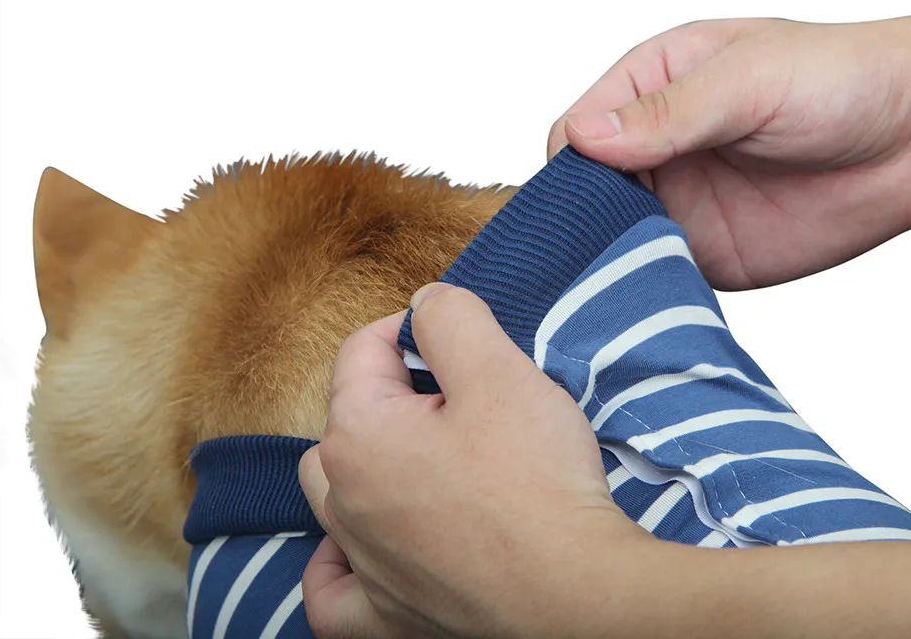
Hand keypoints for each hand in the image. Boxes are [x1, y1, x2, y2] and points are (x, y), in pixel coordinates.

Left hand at [297, 283, 640, 638]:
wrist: (576, 593)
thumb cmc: (536, 482)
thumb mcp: (499, 370)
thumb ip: (452, 319)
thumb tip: (425, 303)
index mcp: (359, 434)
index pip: (363, 350)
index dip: (415, 329)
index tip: (461, 337)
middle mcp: (344, 501)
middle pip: (346, 418)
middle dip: (391, 393)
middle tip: (456, 396)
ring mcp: (363, 564)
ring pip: (334, 495)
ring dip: (364, 465)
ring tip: (421, 455)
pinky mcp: (388, 616)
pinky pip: (334, 591)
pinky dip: (339, 566)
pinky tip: (360, 551)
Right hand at [547, 11, 910, 289]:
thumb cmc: (839, 77)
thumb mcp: (749, 79)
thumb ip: (669, 111)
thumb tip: (584, 138)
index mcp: (650, 86)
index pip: (576, 129)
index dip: (570, 165)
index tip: (582, 197)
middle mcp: (655, 147)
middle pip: (583, 191)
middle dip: (578, 223)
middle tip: (588, 254)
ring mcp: (679, 202)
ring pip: (612, 240)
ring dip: (607, 263)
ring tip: (611, 285)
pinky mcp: (709, 253)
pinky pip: (658, 277)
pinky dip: (645, 293)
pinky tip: (648, 303)